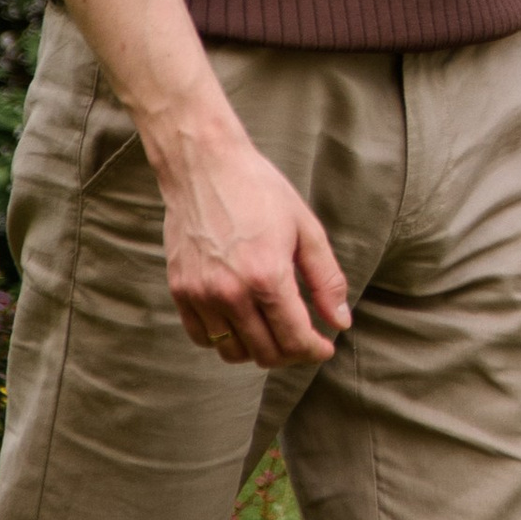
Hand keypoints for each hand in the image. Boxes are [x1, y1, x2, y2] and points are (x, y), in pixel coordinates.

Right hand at [153, 114, 350, 370]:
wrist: (204, 165)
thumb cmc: (260, 191)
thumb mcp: (306, 229)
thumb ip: (327, 280)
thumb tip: (340, 322)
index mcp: (267, 276)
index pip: (294, 339)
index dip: (314, 351)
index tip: (324, 347)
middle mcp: (231, 292)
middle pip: (265, 352)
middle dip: (291, 353)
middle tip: (303, 339)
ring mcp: (200, 294)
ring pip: (232, 352)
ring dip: (258, 350)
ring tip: (273, 332)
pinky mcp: (180, 290)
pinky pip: (202, 337)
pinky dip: (224, 340)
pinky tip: (241, 323)